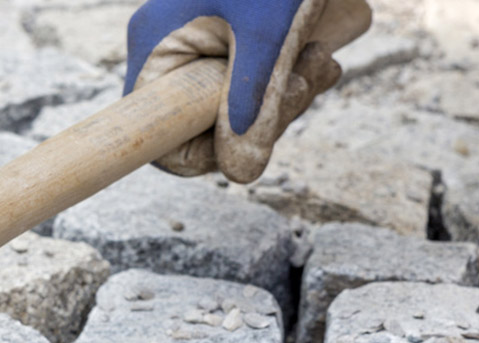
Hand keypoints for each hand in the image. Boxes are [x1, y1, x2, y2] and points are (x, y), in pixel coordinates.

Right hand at [125, 0, 371, 182]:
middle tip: (311, 80)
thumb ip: (258, 102)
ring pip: (237, 104)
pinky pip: (250, 80)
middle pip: (205, 123)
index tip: (256, 137)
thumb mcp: (272, 34)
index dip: (204, 152)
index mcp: (157, 44)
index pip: (155, 137)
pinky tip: (318, 52)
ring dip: (286, 92)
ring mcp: (195, 41)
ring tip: (322, 56)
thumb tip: (241, 172)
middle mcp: (167, 46)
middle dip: (267, 114)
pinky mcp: (224, 36)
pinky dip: (287, 75)